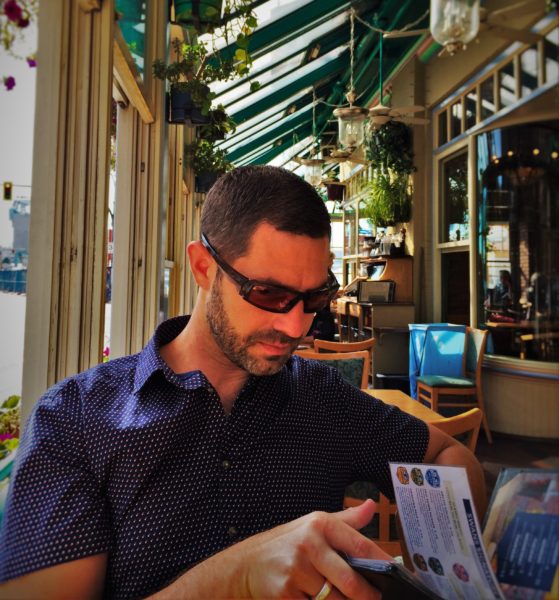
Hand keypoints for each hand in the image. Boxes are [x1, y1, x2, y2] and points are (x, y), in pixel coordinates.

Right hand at [162, 499, 388, 598]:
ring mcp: (296, 570)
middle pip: (351, 581)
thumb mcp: (313, 525)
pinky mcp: (286, 593)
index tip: (395, 574)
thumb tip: (372, 505)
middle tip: (372, 598)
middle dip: (365, 596)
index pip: (359, 545)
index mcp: (320, 524)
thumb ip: (347, 520)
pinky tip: (312, 597)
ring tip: (335, 594)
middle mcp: (309, 543)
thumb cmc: (287, 545)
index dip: (381, 563)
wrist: (246, 565)